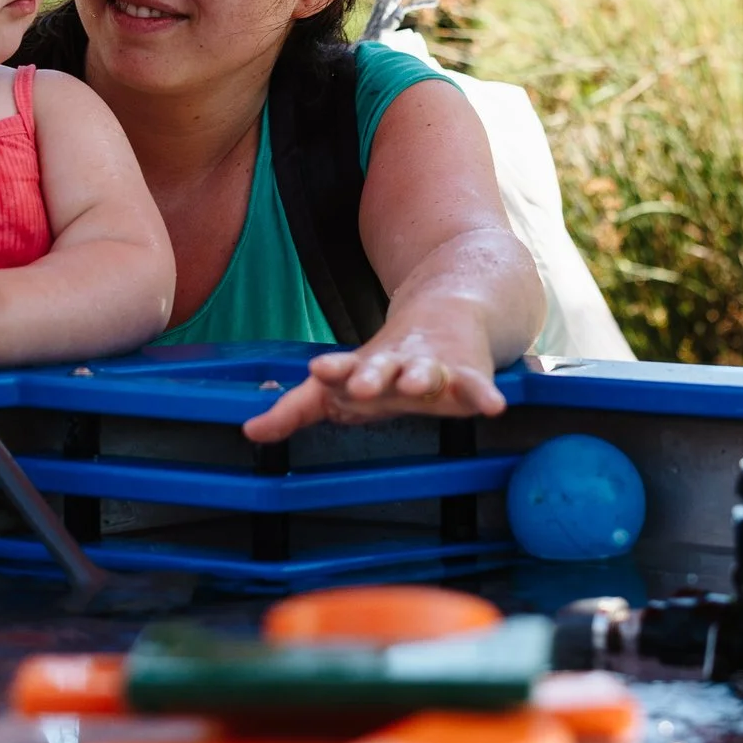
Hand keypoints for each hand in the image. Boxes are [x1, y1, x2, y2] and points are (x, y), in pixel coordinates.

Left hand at [243, 328, 506, 441]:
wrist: (448, 310)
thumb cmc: (385, 363)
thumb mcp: (342, 386)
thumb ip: (296, 409)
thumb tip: (248, 433)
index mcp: (362, 369)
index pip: (341, 372)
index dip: (332, 372)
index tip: (318, 370)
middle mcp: (395, 366)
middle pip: (381, 369)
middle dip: (371, 375)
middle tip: (360, 384)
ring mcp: (432, 367)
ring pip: (426, 372)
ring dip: (420, 377)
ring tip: (417, 383)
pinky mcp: (468, 375)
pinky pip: (477, 387)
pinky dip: (484, 395)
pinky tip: (493, 407)